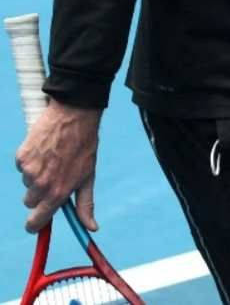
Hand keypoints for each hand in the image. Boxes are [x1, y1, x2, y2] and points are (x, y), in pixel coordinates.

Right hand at [16, 100, 101, 232]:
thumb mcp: (88, 177)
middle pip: (30, 202)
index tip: (37, 223)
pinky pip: (22, 168)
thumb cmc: (84, 147)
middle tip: (55, 176)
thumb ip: (85, 205)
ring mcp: (29, 171)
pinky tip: (45, 149)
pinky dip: (31, 161)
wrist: (74, 117)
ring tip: (53, 158)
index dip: (35, 224)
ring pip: (27, 183)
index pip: (36, 222)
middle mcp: (41, 185)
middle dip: (40, 194)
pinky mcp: (22, 158)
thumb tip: (91, 228)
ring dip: (37, 175)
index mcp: (58, 193)